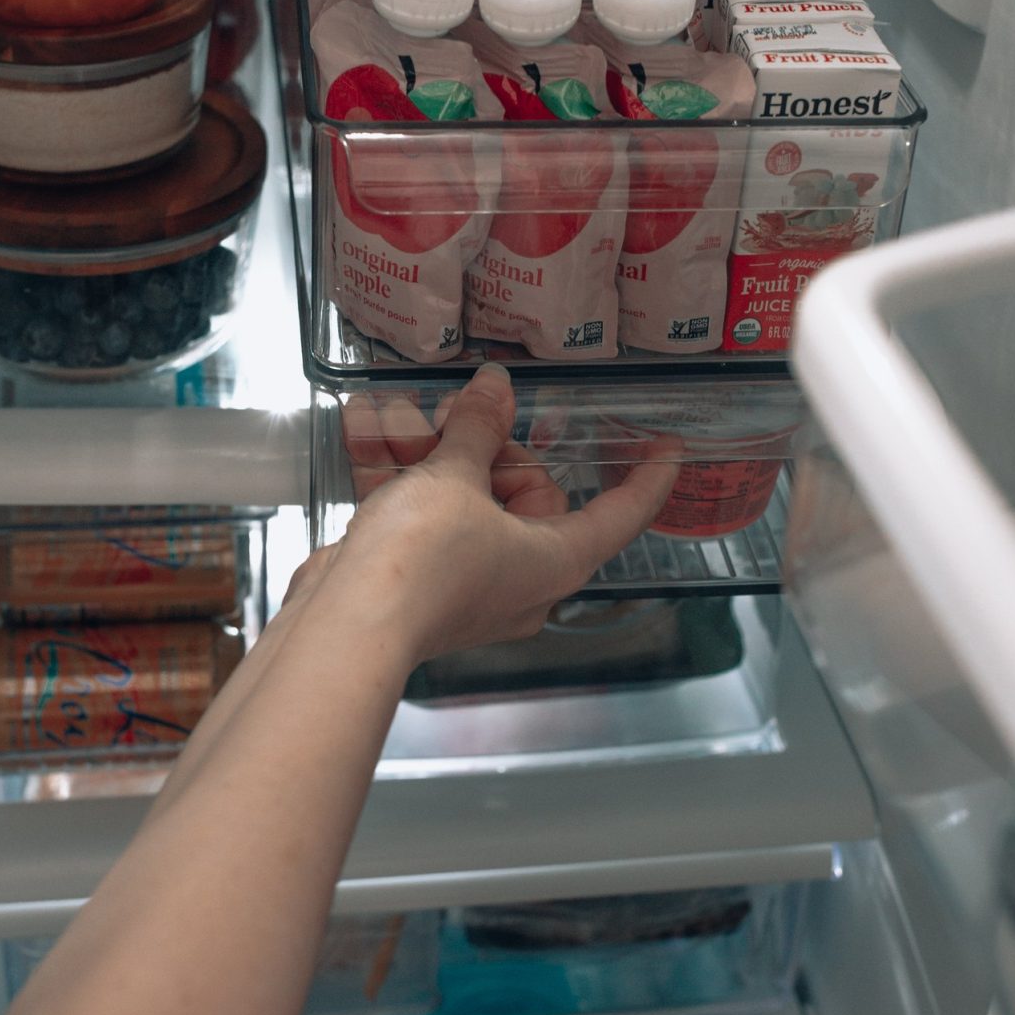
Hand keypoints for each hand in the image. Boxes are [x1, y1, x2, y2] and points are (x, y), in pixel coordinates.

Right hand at [287, 364, 680, 664]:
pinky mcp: (418, 578)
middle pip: (524, 492)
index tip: (668, 447)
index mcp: (554, 559)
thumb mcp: (454, 477)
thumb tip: (493, 388)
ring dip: (424, 448)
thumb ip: (476, 427)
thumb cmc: (419, 562)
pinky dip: (394, 474)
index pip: (620, 515)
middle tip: (456, 409)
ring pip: (460, 498)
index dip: (647, 478)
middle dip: (483, 443)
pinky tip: (362, 426)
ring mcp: (466, 581)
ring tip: (396, 410)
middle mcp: (518, 576)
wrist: (346, 626)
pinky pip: (418, 514)